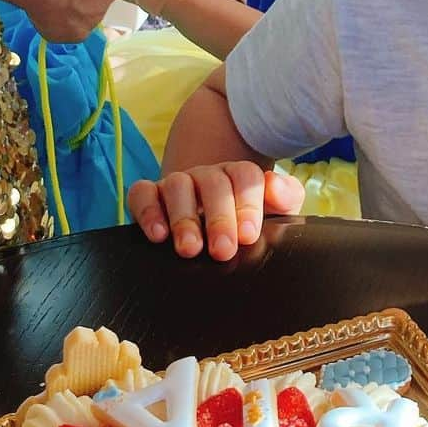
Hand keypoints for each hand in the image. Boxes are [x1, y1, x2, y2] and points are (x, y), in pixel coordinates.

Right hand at [128, 163, 304, 259]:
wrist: (208, 216)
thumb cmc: (243, 219)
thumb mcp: (273, 211)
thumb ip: (285, 196)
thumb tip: (276, 188)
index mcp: (238, 175)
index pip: (246, 177)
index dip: (248, 205)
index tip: (248, 235)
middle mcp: (208, 175)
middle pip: (213, 183)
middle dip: (218, 218)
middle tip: (222, 250)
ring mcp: (178, 182)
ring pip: (177, 185)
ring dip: (183, 218)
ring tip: (189, 249)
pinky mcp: (149, 194)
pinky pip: (142, 193)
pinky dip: (147, 211)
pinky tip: (157, 235)